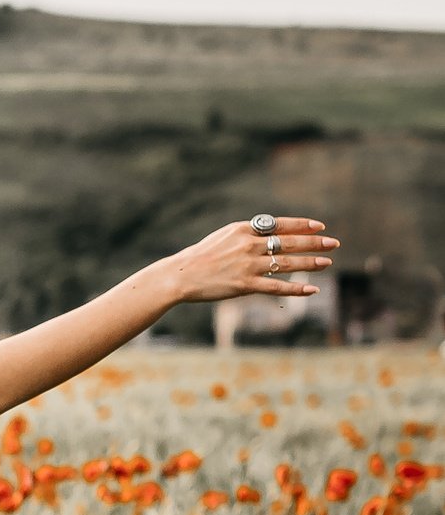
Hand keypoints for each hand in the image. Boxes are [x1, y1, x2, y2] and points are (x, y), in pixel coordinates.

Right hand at [170, 216, 338, 303]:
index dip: (302, 225)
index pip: (280, 224)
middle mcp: (248, 245)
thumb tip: (269, 234)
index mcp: (243, 229)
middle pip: (289, 242)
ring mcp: (248, 265)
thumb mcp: (224, 236)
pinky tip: (311, 289)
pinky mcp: (244, 285)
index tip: (320, 226)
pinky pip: (276, 287)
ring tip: (328, 263)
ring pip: (287, 264)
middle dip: (314, 242)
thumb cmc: (201, 256)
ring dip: (310, 263)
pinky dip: (295, 289)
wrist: (180, 274)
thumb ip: (247, 235)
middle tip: (334, 243)